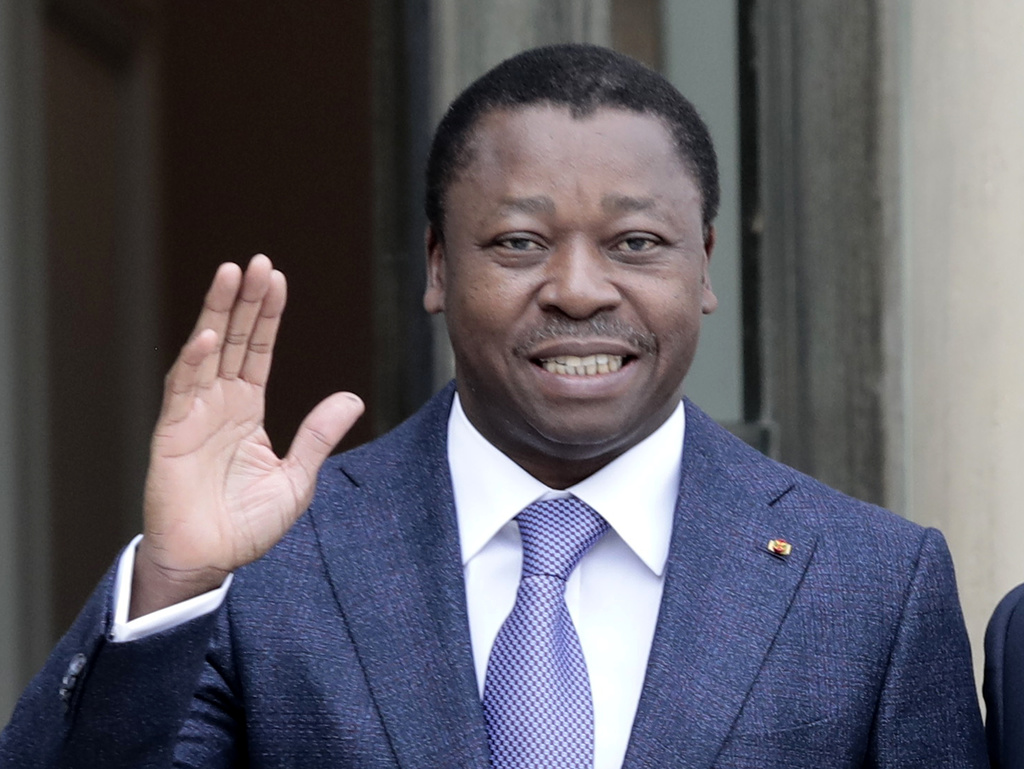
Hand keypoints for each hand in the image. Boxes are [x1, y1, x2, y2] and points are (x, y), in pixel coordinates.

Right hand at [131, 255, 363, 617]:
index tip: (277, 279)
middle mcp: (220, 403)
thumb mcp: (297, 478)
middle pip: (235, 339)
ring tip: (231, 274)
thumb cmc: (246, 525)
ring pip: (207, 351)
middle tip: (257, 261)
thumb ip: (319, 435)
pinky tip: (210, 335)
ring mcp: (194, 414)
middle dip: (245, 299)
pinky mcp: (173, 433)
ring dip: (218, 313)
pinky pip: (184, 390)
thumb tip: (353, 398)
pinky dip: (195, 361)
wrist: (209, 561)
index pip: (260, 350)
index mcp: (248, 411)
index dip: (268, 314)